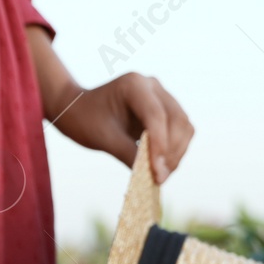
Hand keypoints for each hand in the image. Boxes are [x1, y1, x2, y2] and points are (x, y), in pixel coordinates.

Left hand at [50, 73, 193, 183]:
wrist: (79, 110)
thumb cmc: (86, 121)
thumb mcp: (104, 139)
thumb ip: (129, 154)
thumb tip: (155, 176)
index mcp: (134, 84)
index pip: (156, 116)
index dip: (160, 146)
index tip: (157, 173)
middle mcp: (153, 86)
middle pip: (177, 120)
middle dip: (172, 152)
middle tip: (160, 178)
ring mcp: (162, 96)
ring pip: (184, 126)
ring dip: (177, 152)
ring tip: (161, 175)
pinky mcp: (165, 109)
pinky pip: (180, 130)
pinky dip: (175, 150)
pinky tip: (162, 166)